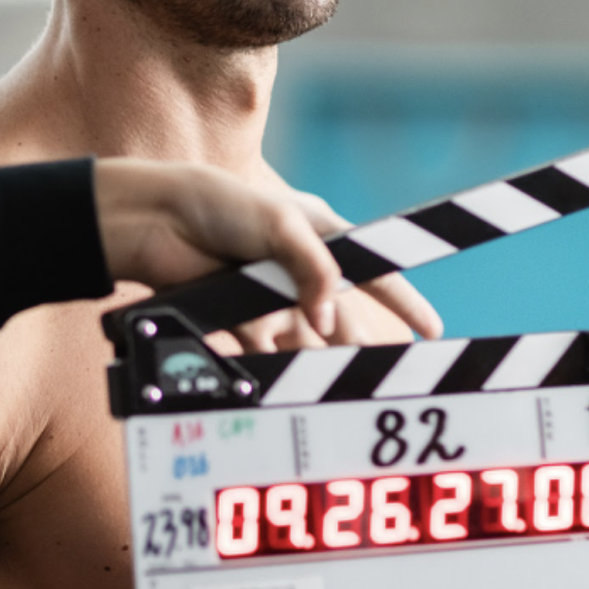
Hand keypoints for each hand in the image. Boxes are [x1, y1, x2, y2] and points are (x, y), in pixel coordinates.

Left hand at [92, 161, 440, 344]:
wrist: (157, 222)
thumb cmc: (223, 206)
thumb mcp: (281, 226)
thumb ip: (314, 272)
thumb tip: (328, 322)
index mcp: (321, 235)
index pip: (374, 271)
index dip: (404, 301)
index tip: (432, 329)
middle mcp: (299, 268)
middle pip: (340, 315)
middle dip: (356, 343)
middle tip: (376, 373)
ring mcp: (268, 293)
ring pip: (304, 337)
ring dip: (315, 358)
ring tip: (330, 382)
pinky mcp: (238, 315)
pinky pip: (263, 347)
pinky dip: (270, 362)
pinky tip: (279, 377)